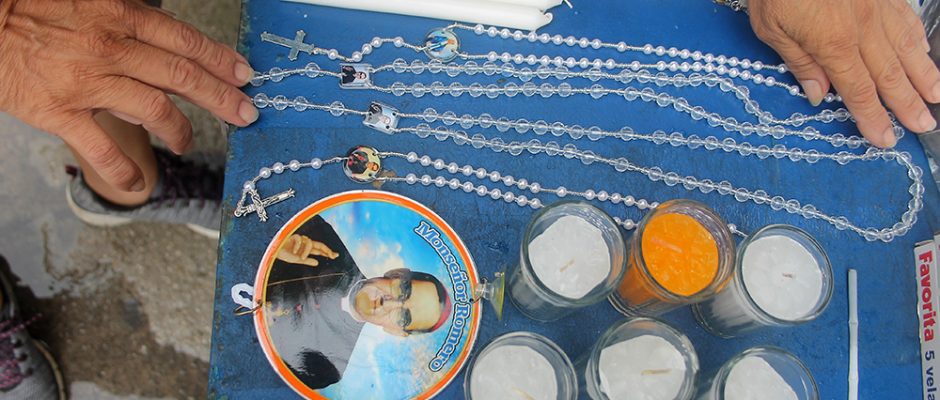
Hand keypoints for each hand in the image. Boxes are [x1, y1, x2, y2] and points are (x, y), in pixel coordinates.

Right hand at [0, 0, 256, 190]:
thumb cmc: (39, 10)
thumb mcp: (93, 3)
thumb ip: (132, 23)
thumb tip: (170, 42)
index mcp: (121, 17)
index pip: (186, 42)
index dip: (221, 61)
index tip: (244, 76)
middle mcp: (111, 49)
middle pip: (183, 76)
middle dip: (222, 98)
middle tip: (245, 113)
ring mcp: (87, 82)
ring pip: (155, 110)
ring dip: (182, 130)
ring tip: (188, 141)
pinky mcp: (60, 112)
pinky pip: (102, 149)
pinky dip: (127, 171)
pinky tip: (140, 183)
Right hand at [276, 234, 338, 266]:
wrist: (272, 250)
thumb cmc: (282, 253)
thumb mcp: (296, 260)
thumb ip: (306, 261)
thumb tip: (317, 263)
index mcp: (306, 249)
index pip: (320, 249)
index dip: (328, 251)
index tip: (336, 255)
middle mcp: (305, 243)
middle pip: (320, 245)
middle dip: (327, 249)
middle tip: (332, 255)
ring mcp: (300, 239)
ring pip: (309, 242)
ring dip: (306, 251)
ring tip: (300, 257)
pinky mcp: (293, 235)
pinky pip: (299, 239)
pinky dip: (297, 246)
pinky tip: (293, 251)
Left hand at [748, 0, 939, 147]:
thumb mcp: (771, 27)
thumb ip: (798, 61)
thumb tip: (818, 94)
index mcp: (833, 44)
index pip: (859, 92)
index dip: (874, 118)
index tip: (885, 139)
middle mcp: (863, 28)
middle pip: (890, 75)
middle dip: (907, 104)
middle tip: (922, 126)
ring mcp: (878, 5)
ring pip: (907, 47)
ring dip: (923, 75)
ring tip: (935, 97)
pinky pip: (907, 18)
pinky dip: (918, 38)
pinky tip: (924, 51)